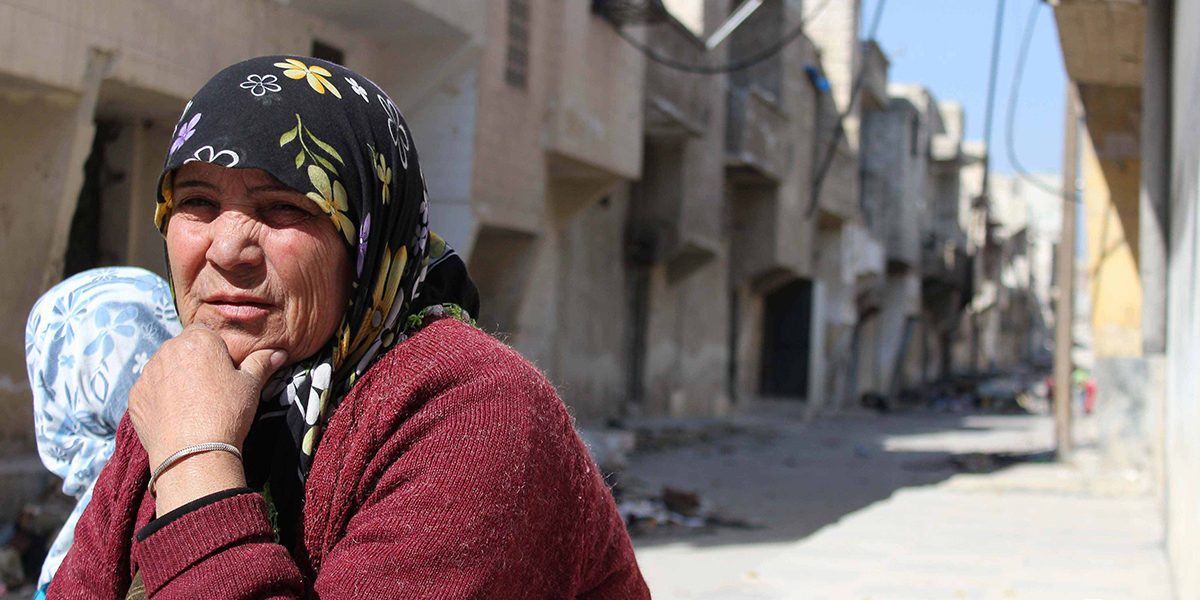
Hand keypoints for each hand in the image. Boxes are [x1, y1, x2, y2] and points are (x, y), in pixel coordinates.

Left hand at [128, 324, 285, 514]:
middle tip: (209, 388)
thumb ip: (262, 363)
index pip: (204, 332)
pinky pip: (150, 389)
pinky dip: (159, 398)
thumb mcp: (251, 385)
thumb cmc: (227, 412)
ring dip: (174, 378)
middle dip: (193, 361)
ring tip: (191, 404)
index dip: (215, 349)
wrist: (193, 452)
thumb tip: (279, 352)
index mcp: (198, 340)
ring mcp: (147, 373)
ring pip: (164, 368)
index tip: (223, 369)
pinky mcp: (135, 395)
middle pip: (182, 348)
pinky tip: (175, 415)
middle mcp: (167, 350)